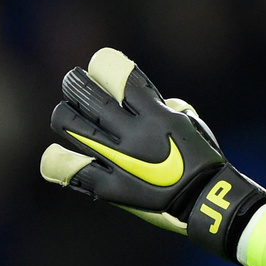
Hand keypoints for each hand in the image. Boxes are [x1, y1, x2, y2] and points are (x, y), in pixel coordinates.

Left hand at [40, 47, 265, 262]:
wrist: (206, 202)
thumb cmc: (203, 159)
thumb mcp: (189, 121)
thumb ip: (161, 105)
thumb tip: (141, 98)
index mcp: (156, 113)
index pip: (115, 71)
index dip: (103, 63)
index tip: (101, 67)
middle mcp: (133, 132)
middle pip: (86, 94)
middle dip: (76, 84)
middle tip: (75, 85)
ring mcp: (117, 159)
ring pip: (69, 124)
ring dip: (65, 116)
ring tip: (67, 116)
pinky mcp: (107, 187)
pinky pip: (68, 168)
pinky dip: (58, 160)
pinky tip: (58, 155)